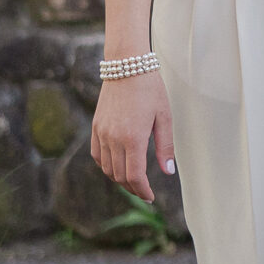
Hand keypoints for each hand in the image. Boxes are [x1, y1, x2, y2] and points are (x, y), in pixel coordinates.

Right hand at [91, 70, 176, 202]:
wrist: (127, 66)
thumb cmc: (150, 90)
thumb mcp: (164, 117)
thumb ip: (165, 147)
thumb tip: (168, 172)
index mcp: (133, 138)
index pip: (135, 176)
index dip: (143, 191)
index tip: (151, 197)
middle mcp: (114, 139)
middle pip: (120, 176)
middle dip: (133, 188)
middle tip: (145, 192)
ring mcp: (102, 133)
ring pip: (107, 169)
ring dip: (120, 179)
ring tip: (133, 182)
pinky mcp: (96, 127)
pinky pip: (97, 156)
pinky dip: (106, 166)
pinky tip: (117, 167)